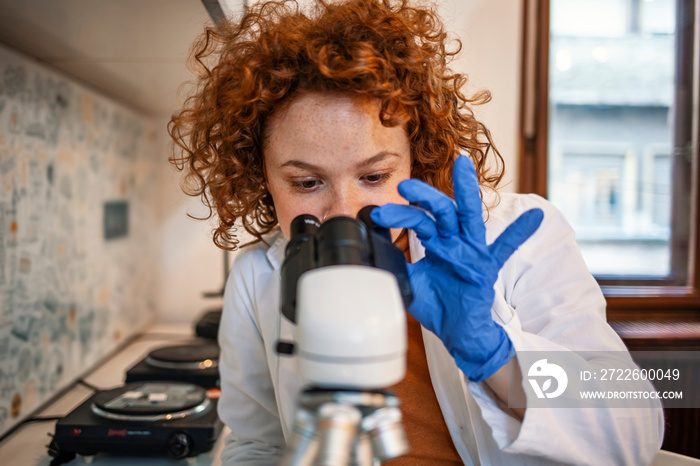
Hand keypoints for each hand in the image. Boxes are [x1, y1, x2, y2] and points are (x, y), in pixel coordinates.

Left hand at [371, 156, 542, 380]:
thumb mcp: (408, 282)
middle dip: (423, 196)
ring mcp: (472, 251)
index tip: (377, 214)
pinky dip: (521, 232)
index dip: (398, 215)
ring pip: (469, 216)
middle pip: (440, 210)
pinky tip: (535, 215)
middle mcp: (455, 240)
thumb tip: (369, 253)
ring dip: (465, 190)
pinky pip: (506, 248)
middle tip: (404, 184)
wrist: (456, 332)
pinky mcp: (488, 266)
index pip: (417, 221)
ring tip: (463, 165)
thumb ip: (393, 265)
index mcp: (436, 241)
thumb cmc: (437, 305)